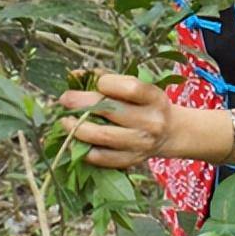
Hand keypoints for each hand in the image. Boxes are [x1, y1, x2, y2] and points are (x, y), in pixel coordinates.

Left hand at [57, 71, 176, 168]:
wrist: (169, 132)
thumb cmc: (146, 104)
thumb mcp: (137, 87)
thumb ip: (108, 78)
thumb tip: (75, 75)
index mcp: (154, 98)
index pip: (129, 88)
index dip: (106, 83)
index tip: (96, 83)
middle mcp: (151, 121)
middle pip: (110, 110)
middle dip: (80, 103)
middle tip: (65, 99)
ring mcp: (141, 143)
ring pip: (102, 136)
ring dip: (77, 128)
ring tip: (65, 121)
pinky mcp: (131, 160)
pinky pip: (101, 158)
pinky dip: (83, 150)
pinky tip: (74, 141)